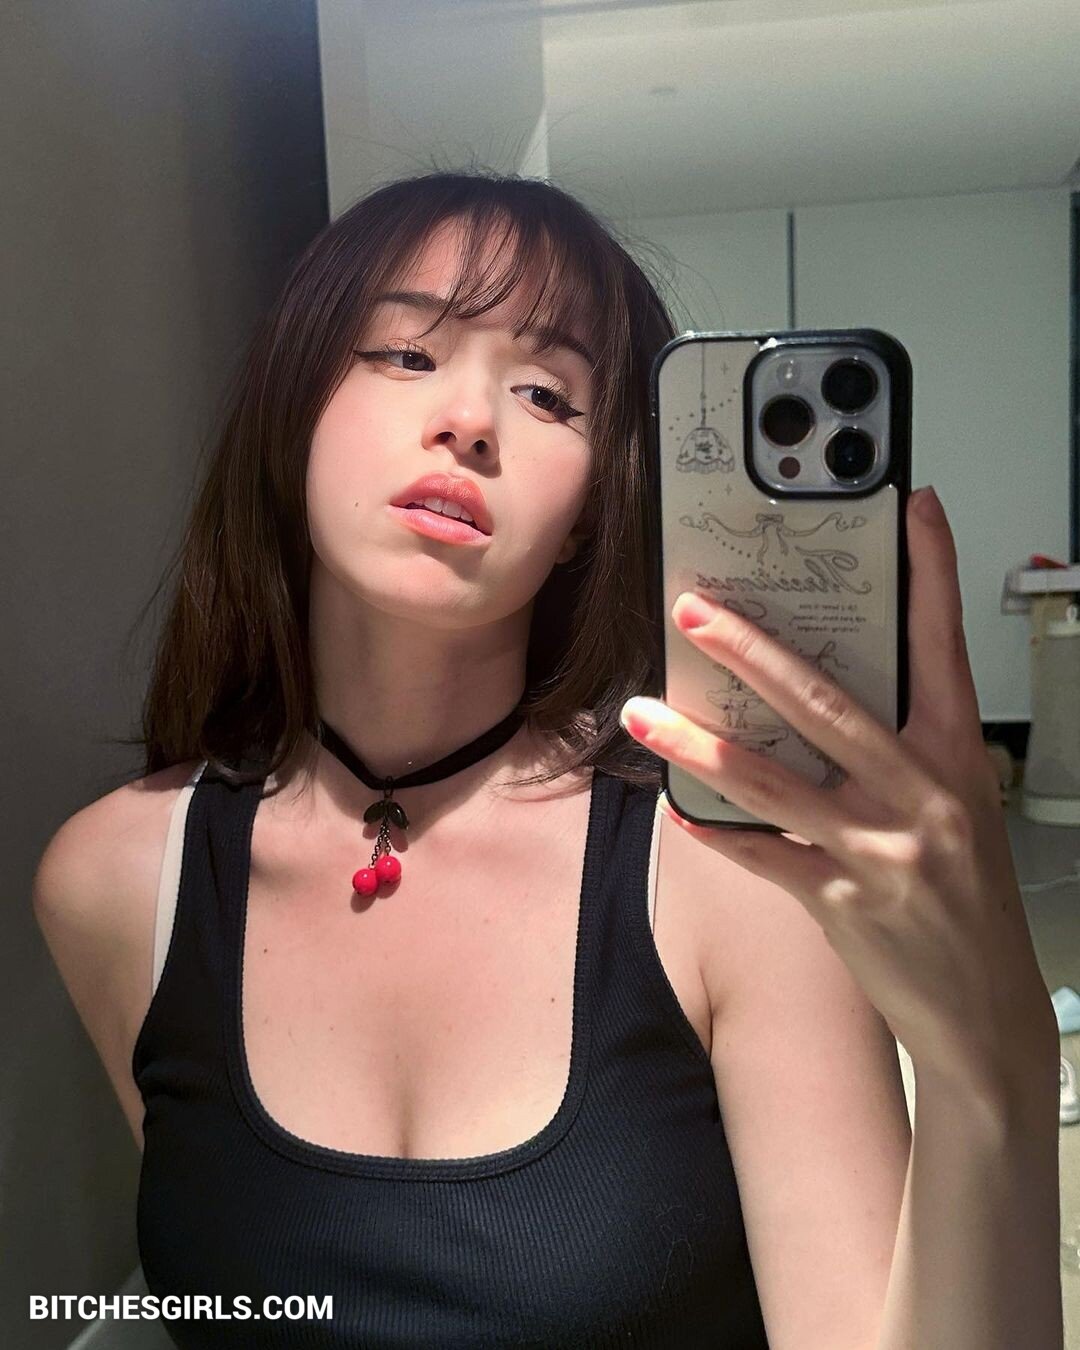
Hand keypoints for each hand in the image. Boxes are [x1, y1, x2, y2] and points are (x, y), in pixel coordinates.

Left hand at [620, 487, 1054, 1092]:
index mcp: (955, 757)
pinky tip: (676, 806)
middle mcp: (921, 794)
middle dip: (752, 652)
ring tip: (641, 712)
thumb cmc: (967, 896)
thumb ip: (899, 751)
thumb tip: (815, 693)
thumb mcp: (955, 807)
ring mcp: (879, 850)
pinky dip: (716, 829)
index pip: (944, 646)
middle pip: (825, 704)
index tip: (911, 507)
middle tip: (695, 610)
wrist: (986, 1011)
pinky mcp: (839, 903)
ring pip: (771, 781)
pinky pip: (761, 854)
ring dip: (698, 743)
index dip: (930, 573)